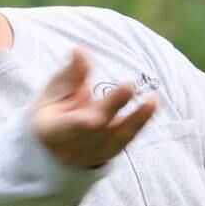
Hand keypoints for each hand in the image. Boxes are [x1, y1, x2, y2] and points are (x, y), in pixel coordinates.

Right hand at [31, 49, 157, 167]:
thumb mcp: (55, 92)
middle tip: (128, 86)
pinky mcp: (110, 153)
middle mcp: (72, 148)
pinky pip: (127, 137)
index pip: (68, 128)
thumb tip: (79, 50)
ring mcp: (93, 154)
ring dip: (136, 118)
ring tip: (152, 100)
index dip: (80, 124)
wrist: (58, 142)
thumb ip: (71, 74)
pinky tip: (152, 104)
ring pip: (117, 137)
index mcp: (52, 131)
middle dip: (112, 107)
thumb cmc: (53, 109)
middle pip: (96, 127)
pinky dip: (140, 121)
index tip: (93, 118)